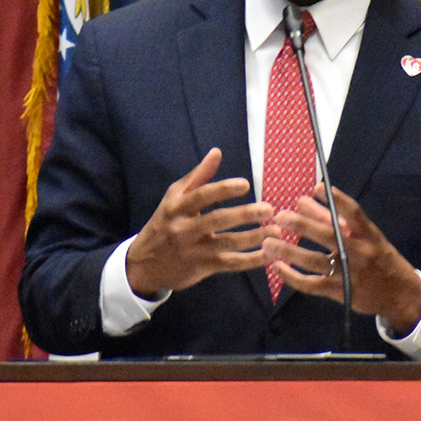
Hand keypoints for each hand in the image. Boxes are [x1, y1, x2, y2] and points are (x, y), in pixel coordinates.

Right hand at [124, 148, 278, 297]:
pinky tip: (268, 254)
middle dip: (245, 214)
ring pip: (228, 244)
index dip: (224, 189)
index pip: (202, 196)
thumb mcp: (174, 198)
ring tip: (275, 231)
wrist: (144, 263)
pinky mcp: (202, 268)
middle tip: (269, 209)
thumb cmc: (165, 223)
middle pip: (218, 220)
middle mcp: (185, 228)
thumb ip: (198, 176)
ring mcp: (194, 250)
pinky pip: (230, 264)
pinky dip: (251, 261)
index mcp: (178, 207)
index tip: (246, 184)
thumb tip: (217, 152)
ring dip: (254, 238)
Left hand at [265, 185, 420, 334]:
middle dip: (303, 225)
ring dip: (290, 252)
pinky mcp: (341, 292)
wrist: (400, 294)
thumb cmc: (378, 257)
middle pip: (329, 237)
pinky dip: (293, 277)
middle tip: (281, 216)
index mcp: (369, 235)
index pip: (354, 214)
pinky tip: (278, 268)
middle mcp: (360, 253)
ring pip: (316, 262)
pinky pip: (312, 285)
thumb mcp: (364, 236)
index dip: (337, 200)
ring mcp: (349, 274)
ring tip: (268, 243)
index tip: (317, 188)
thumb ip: (334, 217)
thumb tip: (303, 200)